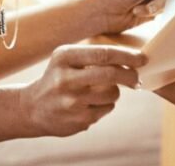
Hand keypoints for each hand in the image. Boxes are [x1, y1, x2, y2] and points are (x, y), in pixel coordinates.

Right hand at [18, 45, 144, 136]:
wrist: (32, 108)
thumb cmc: (58, 77)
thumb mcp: (67, 59)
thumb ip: (94, 55)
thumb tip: (132, 57)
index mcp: (64, 57)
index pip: (103, 54)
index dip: (127, 56)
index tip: (142, 58)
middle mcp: (65, 79)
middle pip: (111, 74)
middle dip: (130, 75)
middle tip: (137, 77)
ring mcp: (71, 102)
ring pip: (112, 94)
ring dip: (114, 92)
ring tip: (101, 91)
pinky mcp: (78, 121)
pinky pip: (106, 109)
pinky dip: (104, 106)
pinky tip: (90, 104)